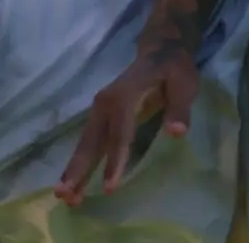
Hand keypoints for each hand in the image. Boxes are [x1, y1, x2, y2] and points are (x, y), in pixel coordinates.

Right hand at [57, 40, 198, 204]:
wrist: (159, 51)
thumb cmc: (173, 70)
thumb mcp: (184, 84)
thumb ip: (179, 108)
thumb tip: (177, 132)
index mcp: (125, 95)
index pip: (120, 133)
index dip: (115, 160)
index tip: (109, 187)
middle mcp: (105, 103)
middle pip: (92, 141)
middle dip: (79, 169)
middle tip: (65, 196)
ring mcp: (99, 109)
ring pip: (85, 143)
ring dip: (73, 170)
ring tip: (64, 197)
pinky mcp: (98, 116)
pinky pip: (87, 141)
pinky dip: (78, 162)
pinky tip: (72, 182)